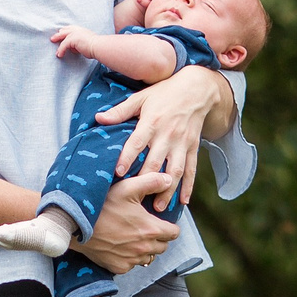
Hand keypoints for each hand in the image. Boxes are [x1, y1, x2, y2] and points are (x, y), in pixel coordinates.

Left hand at [48, 24, 99, 60]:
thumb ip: (79, 44)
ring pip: (62, 38)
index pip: (71, 28)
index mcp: (82, 30)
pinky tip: (60, 55)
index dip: (65, 31)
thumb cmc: (96, 46)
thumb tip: (74, 49)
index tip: (60, 33)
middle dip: (58, 35)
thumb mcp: (86, 43)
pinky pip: (63, 45)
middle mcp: (77, 30)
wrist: (98, 46)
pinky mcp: (72, 39)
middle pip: (64, 31)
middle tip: (52, 39)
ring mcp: (74, 34)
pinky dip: (61, 51)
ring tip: (56, 52)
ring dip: (59, 46)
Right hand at [83, 171, 181, 272]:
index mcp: (151, 229)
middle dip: (158, 238)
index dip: (170, 226)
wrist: (76, 225)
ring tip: (133, 237)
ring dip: (145, 249)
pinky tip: (120, 246)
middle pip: (163, 247)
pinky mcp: (119, 267)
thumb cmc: (101, 205)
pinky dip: (130, 258)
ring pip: (148, 258)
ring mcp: (131, 260)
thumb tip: (168, 180)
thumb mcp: (127, 187)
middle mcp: (144, 248)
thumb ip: (151, 181)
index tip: (160, 221)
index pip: (174, 233)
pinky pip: (132, 265)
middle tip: (145, 227)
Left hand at [92, 67, 230, 206]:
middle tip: (138, 200)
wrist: (197, 89)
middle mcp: (167, 135)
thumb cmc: (164, 93)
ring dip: (168, 189)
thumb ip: (120, 110)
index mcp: (152, 122)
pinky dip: (189, 186)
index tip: (119, 173)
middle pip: (156, 162)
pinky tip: (184, 201)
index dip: (127, 158)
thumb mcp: (141, 97)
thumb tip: (99, 118)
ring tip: (159, 207)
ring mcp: (182, 143)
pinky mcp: (193, 147)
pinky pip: (192, 169)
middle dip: (147, 181)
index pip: (137, 143)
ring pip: (175, 170)